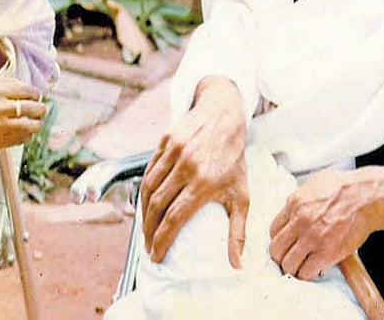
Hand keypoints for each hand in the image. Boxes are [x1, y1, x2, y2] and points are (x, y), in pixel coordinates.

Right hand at [140, 75, 248, 266]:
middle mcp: (187, 167)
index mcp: (205, 183)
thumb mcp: (241, 195)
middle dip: (148, 231)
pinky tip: (144, 204)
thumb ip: (238, 232)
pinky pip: (148, 171)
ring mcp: (173, 152)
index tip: (156, 256)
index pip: (174, 218)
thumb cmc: (233, 159)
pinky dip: (143, 190)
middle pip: (157, 206)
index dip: (161, 240)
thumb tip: (239, 266)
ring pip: (148, 188)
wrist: (224, 117)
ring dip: (142, 212)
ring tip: (145, 229)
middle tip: (148, 246)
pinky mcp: (164, 142)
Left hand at [268, 166, 383, 279]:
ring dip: (293, 267)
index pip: (272, 230)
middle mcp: (299, 222)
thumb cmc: (344, 188)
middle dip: (281, 255)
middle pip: (276, 249)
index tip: (285, 243)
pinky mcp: (327, 253)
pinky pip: (307, 272)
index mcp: (294, 204)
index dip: (279, 238)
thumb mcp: (312, 185)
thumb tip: (290, 213)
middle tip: (289, 257)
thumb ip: (298, 201)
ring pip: (288, 264)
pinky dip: (307, 274)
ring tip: (299, 265)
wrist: (365, 197)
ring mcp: (312, 238)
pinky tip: (312, 269)